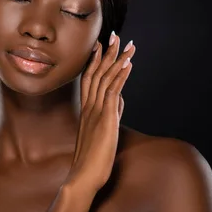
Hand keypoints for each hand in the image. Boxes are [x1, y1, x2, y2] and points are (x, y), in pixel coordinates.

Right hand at [66, 31, 135, 192]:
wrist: (83, 176)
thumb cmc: (91, 160)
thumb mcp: (101, 133)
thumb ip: (110, 114)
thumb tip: (119, 101)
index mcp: (86, 110)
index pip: (89, 79)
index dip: (95, 61)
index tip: (101, 46)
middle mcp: (89, 107)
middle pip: (96, 73)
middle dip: (107, 53)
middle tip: (114, 35)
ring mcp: (96, 111)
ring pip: (105, 79)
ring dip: (117, 59)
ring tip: (127, 43)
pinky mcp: (105, 118)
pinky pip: (113, 91)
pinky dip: (120, 76)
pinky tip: (128, 64)